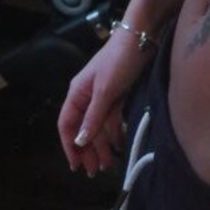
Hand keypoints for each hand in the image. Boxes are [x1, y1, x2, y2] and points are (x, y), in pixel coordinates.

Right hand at [57, 33, 150, 175]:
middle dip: (88, 151)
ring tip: (108, 165)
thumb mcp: (105, 92)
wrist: (142, 38)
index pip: (67, 125)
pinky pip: (111, 120)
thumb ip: (93, 117)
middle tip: (95, 172)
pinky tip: (119, 146)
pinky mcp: (117, 95)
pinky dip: (114, 133)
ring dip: (102, 146)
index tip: (76, 166)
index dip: (70, 146)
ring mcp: (102, 96)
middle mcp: (86, 97)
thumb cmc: (120, 61)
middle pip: (83, 129)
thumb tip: (80, 142)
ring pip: (98, 127)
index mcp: (77, 94)